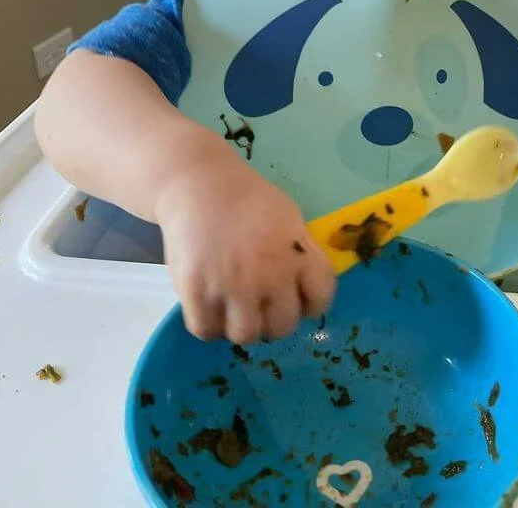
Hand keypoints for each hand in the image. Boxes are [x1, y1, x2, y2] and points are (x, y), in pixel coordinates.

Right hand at [154, 135, 335, 343]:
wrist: (198, 183)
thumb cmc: (246, 198)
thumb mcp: (288, 218)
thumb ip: (298, 253)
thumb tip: (302, 287)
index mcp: (297, 253)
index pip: (321, 298)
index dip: (309, 303)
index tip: (295, 298)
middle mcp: (270, 274)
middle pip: (282, 326)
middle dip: (272, 319)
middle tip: (258, 304)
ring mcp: (232, 285)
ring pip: (245, 336)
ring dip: (239, 326)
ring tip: (231, 307)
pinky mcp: (196, 291)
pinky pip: (206, 331)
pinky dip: (207, 324)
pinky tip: (207, 305)